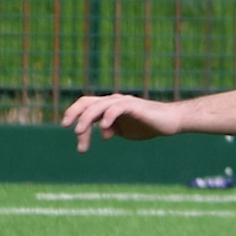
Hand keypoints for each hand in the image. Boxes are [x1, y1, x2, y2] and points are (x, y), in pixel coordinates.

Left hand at [61, 92, 183, 149]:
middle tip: (65, 126)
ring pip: (98, 106)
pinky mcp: (133, 106)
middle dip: (74, 113)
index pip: (87, 107)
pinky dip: (107, 117)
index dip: (75, 116)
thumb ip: (112, 130)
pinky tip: (103, 129)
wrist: (171, 121)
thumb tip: (102, 134)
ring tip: (79, 132)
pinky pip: (116, 109)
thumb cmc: (149, 125)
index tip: (70, 132)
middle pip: (87, 102)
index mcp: (109, 107)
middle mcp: (113, 101)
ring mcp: (123, 102)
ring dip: (86, 119)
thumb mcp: (126, 131)